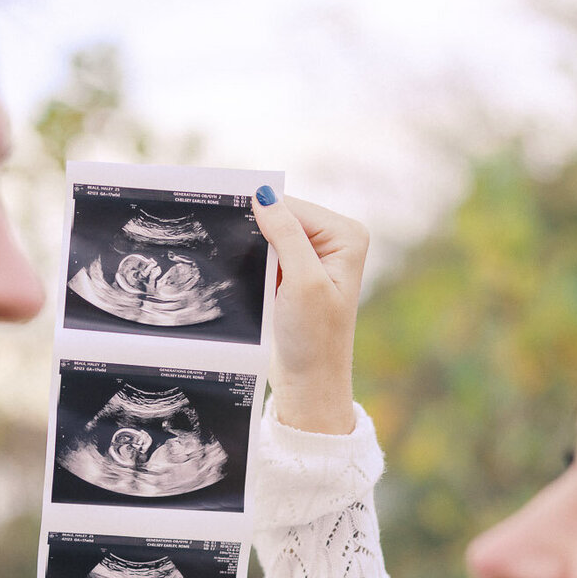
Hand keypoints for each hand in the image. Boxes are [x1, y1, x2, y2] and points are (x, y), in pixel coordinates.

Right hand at [252, 189, 368, 434]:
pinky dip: (255, 263)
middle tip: (238, 254)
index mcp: (347, 236)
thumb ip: (286, 234)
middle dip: (258, 233)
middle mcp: (336, 242)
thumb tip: (264, 194)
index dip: (262, 214)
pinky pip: (268, 255)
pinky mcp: (298, 275)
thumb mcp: (302, 280)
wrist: (309, 383)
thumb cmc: (313, 338)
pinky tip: (249, 278)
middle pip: (283, 217)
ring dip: (254, 250)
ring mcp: (316, 259)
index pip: (294, 207)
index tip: (229, 220)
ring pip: (271, 236)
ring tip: (249, 273)